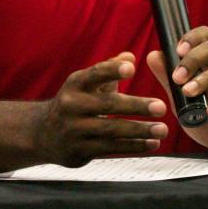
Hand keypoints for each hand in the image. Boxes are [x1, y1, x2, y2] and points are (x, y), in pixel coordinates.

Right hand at [35, 52, 167, 166]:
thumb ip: (109, 69)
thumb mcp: (87, 83)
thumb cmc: (76, 102)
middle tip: (161, 106)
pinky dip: (133, 146)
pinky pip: (110, 148)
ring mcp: (74, 130)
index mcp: (75, 84)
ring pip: (111, 130)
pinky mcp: (79, 151)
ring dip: (140, 130)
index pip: (95, 74)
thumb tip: (130, 57)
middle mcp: (72, 105)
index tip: (132, 68)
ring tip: (163, 129)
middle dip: (137, 106)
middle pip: (108, 105)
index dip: (112, 70)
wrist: (44, 134)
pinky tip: (152, 143)